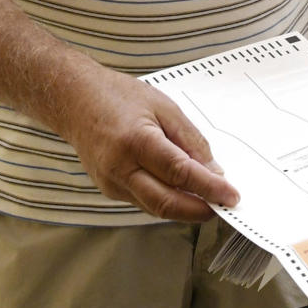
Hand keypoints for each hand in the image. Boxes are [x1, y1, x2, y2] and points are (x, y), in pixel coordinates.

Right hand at [60, 67, 238, 221]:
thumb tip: (214, 171)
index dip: (209, 188)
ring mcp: (112, 182)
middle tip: (223, 207)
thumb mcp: (165, 107)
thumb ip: (191, 141)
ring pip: (156, 208)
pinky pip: (145, 202)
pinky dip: (168, 202)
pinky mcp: (110, 190)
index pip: (180, 173)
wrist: (75, 101)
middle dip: (200, 210)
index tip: (231, 195)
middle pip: (167, 202)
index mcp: (137, 140)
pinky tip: (183, 194)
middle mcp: (120, 167)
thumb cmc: (118, 97)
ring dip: (186, 210)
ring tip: (208, 201)